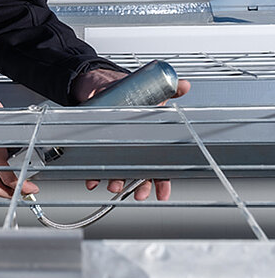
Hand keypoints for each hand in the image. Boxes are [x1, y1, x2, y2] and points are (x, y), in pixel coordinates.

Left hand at [74, 67, 191, 200]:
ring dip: (117, 182)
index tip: (161, 193)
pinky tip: (91, 180)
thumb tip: (185, 84)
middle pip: (140, 175)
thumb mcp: (152, 93)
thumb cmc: (132, 94)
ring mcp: (118, 149)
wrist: (105, 86)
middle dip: (138, 186)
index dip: (162, 182)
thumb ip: (170, 91)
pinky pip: (99, 165)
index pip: (161, 167)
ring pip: (120, 173)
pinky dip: (95, 175)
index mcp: (152, 142)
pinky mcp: (101, 146)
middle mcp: (136, 149)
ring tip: (112, 185)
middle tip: (134, 192)